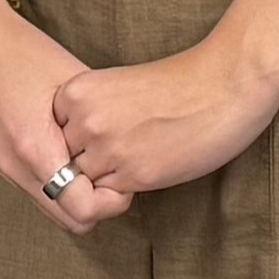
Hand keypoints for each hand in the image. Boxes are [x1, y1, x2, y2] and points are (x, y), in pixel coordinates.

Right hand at [0, 0, 120, 233]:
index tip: (124, 178)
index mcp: (35, 148)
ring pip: (55, 208)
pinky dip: (64, 184)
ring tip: (96, 162)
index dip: (112, 201)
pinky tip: (75, 155)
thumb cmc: (21, 51)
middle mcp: (16, 166)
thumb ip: (99, 123)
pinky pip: (42, 190)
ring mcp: (7, 166)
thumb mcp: (75, 82)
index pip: (82, 210)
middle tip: (116, 175)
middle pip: (70, 220)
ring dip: (80, 195)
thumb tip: (128, 147)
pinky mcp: (5, 160)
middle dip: (99, 205)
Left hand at [43, 34, 278, 218]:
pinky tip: (151, 162)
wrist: (225, 83)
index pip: (53, 134)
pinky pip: (112, 196)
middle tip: (124, 145)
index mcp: (75, 93)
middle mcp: (84, 122)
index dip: (77, 139)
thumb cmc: (178, 82)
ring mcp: (107, 150)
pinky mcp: (135, 175)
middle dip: (90, 159)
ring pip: (87, 182)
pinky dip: (127, 186)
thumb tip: (75, 148)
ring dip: (108, 176)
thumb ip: (91, 112)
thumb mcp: (117, 85)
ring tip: (138, 154)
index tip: (105, 129)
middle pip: (66, 160)